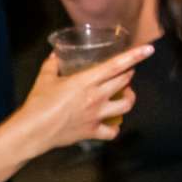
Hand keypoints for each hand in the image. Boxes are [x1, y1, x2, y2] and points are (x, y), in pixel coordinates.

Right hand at [19, 42, 147, 149]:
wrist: (33, 130)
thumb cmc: (38, 103)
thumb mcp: (44, 78)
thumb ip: (52, 65)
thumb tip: (55, 55)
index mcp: (86, 81)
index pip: (116, 66)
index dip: (134, 57)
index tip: (148, 50)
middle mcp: (96, 97)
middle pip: (124, 82)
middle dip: (128, 75)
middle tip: (125, 73)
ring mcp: (97, 116)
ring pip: (126, 106)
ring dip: (129, 98)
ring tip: (126, 95)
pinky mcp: (93, 131)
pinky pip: (112, 131)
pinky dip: (114, 127)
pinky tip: (111, 122)